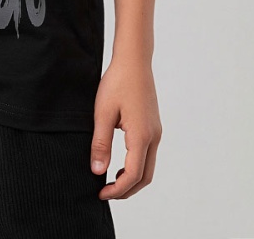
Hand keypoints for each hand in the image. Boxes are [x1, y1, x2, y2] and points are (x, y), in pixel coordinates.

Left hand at [90, 56, 162, 199]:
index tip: (100, 193)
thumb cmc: (117, 82)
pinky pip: (148, 154)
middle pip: (145, 176)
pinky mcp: (153, 126)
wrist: (134, 61)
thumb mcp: (102, 113)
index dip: (117, 189)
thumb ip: (101, 143)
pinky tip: (120, 162)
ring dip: (132, 179)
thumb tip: (97, 171)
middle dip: (126, 190)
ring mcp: (156, 132)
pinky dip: (136, 165)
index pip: (133, 175)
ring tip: (111, 180)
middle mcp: (153, 137)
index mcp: (141, 136)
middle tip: (106, 192)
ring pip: (148, 166)